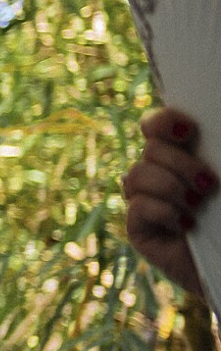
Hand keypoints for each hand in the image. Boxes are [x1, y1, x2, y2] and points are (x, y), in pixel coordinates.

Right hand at [123, 106, 213, 298]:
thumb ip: (216, 158)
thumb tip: (206, 143)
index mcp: (181, 156)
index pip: (157, 126)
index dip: (165, 122)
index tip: (189, 132)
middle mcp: (158, 174)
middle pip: (150, 149)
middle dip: (180, 164)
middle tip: (210, 185)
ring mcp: (144, 200)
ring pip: (137, 174)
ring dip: (170, 187)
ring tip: (198, 205)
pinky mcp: (137, 228)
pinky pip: (136, 207)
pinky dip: (163, 212)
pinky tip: (186, 226)